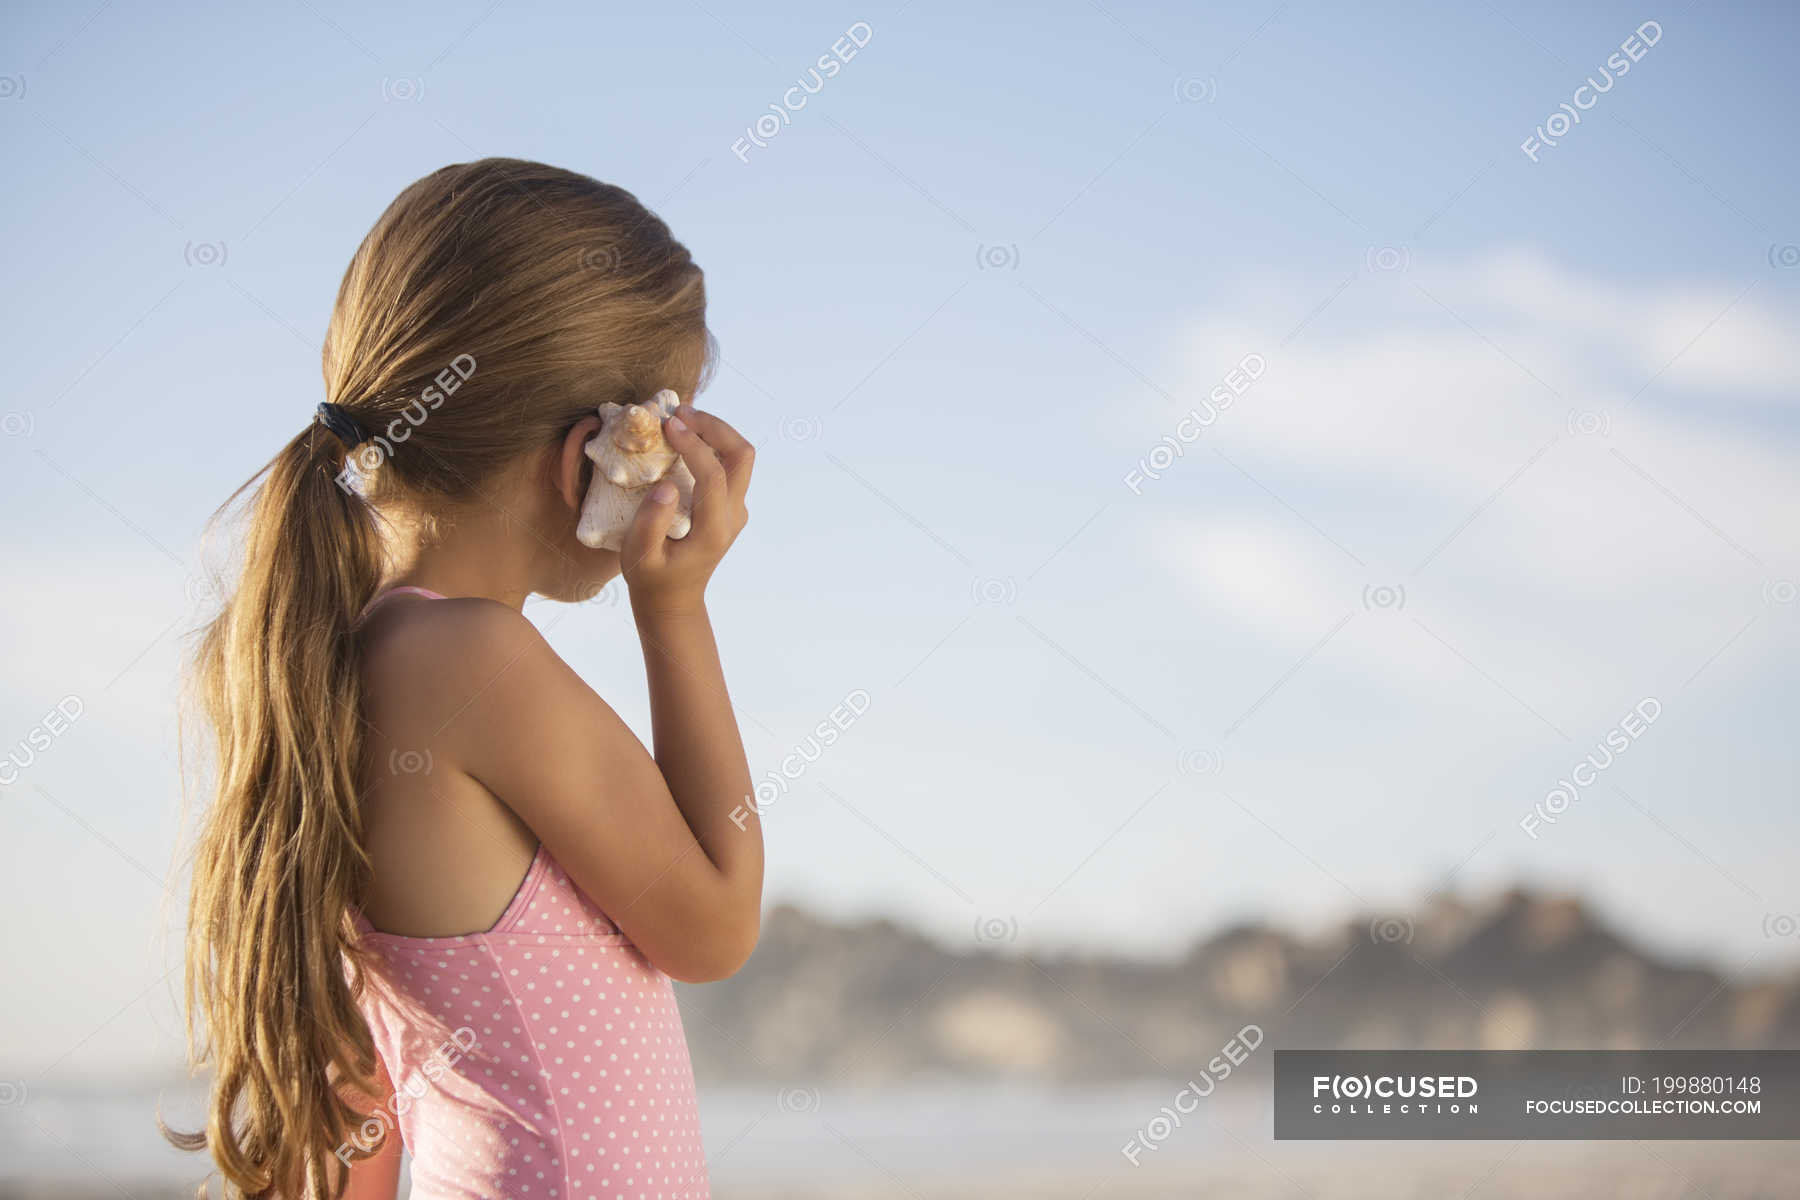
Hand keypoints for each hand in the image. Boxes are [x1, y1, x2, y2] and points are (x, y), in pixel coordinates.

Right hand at [620, 406, 752, 612]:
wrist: (673, 599)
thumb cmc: (651, 578)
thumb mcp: (639, 556)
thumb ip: (650, 522)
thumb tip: (666, 485)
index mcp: (715, 529)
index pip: (715, 475)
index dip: (693, 445)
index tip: (667, 425)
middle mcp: (734, 515)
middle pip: (742, 455)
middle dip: (714, 426)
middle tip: (679, 412)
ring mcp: (736, 509)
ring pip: (740, 456)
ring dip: (714, 431)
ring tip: (680, 418)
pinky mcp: (729, 504)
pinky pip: (728, 464)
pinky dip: (710, 443)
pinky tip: (683, 437)